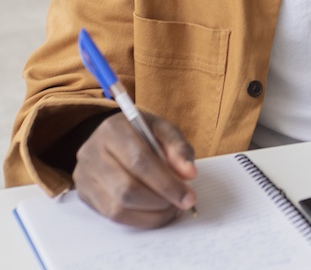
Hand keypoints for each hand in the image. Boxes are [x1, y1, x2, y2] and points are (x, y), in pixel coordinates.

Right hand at [72, 112, 197, 226]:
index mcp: (113, 129)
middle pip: (126, 188)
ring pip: (117, 207)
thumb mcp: (162, 130)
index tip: (188, 196)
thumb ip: (178, 149)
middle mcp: (92, 152)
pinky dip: (138, 219)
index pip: (139, 161)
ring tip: (170, 209)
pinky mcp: (84, 195)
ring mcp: (84, 176)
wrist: (112, 137)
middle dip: (159, 201)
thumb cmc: (141, 133)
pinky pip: (111, 216)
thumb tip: (189, 174)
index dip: (166, 182)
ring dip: (150, 214)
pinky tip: (154, 213)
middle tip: (181, 204)